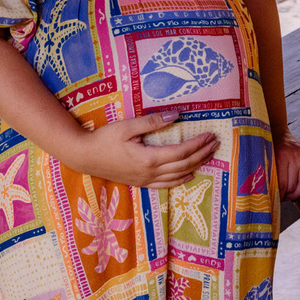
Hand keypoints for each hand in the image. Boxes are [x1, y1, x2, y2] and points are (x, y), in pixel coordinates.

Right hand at [66, 112, 218, 188]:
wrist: (84, 157)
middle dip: (202, 154)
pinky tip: (189, 174)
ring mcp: (145, 180)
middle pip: (184, 165)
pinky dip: (180, 179)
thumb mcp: (128, 126)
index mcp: (148, 158)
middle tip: (215, 143)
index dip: (198, 144)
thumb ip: (153, 122)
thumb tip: (176, 115)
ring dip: (196, 165)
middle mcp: (150, 173)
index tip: (210, 135)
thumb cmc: (104, 139)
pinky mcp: (140, 183)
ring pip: (177, 176)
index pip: (181, 152)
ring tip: (209, 156)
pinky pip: (165, 184)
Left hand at [274, 130, 299, 199]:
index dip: (280, 195)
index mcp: (280, 157)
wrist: (277, 132)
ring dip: (298, 192)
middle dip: (288, 195)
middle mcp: (294, 156)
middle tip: (284, 198)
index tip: (277, 198)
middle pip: (293, 185)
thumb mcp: (266, 161)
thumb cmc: (270, 148)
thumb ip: (269, 175)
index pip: (282, 184)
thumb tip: (272, 194)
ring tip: (292, 195)